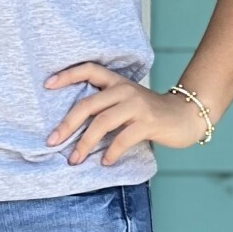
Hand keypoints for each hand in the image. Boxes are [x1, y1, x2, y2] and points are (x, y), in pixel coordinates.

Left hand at [44, 62, 209, 166]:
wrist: (186, 117)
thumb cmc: (150, 114)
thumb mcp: (127, 102)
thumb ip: (106, 106)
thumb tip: (72, 126)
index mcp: (117, 82)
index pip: (89, 70)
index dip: (67, 75)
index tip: (47, 85)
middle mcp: (125, 90)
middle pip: (88, 104)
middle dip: (67, 125)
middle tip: (52, 140)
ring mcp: (137, 105)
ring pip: (101, 122)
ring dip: (84, 143)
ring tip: (74, 159)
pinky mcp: (148, 122)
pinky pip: (122, 138)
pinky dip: (111, 152)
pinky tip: (105, 161)